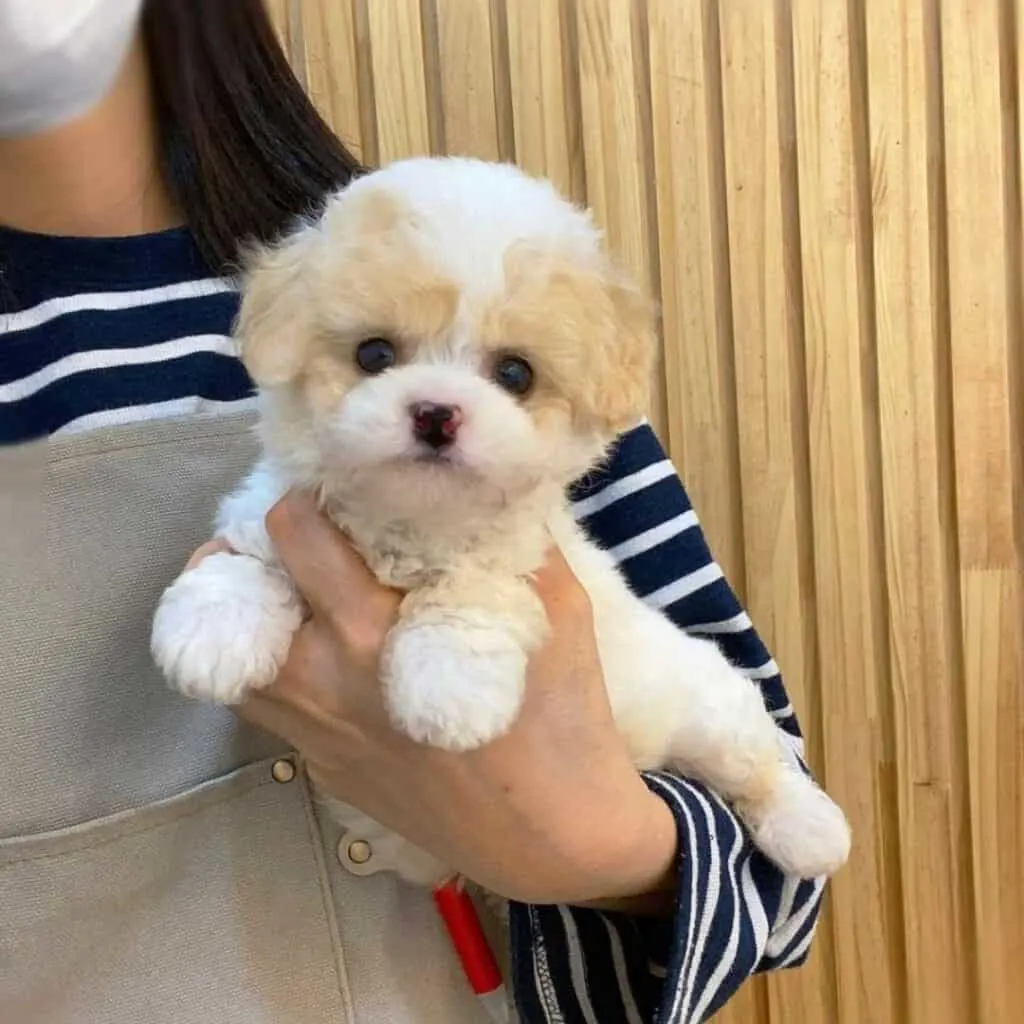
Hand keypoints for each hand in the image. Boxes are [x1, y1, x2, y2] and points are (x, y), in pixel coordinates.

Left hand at [195, 492, 677, 908]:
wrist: (557, 841)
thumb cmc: (563, 722)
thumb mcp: (559, 613)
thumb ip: (515, 544)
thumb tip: (487, 489)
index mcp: (376, 634)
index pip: (296, 535)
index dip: (310, 493)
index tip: (341, 486)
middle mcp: (324, 683)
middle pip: (237, 586)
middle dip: (268, 540)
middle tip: (312, 527)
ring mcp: (313, 735)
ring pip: (230, 652)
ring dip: (249, 605)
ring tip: (291, 581)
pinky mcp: (320, 770)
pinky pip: (262, 704)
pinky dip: (266, 661)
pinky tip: (317, 649)